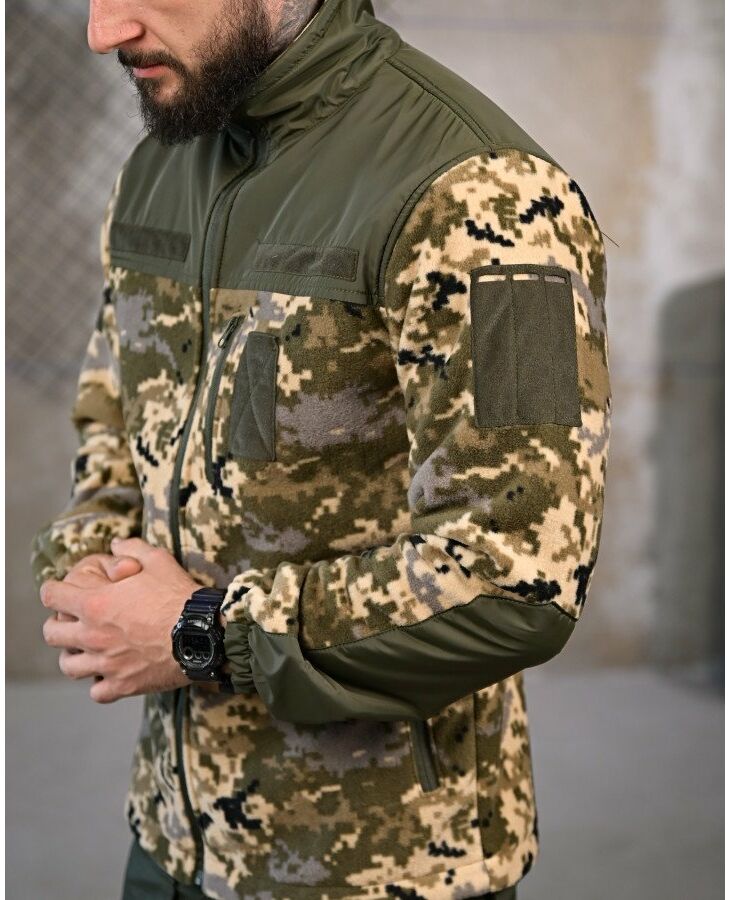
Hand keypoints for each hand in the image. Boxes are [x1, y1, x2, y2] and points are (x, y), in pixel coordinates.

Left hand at [40, 538, 199, 702]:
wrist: (203, 634)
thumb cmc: (179, 597)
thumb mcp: (158, 561)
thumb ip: (132, 548)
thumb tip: (116, 543)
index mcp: (96, 604)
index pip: (51, 596)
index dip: (54, 590)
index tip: (60, 591)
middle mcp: (93, 636)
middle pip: (51, 634)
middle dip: (58, 624)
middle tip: (71, 621)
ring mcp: (106, 664)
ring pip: (69, 666)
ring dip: (74, 656)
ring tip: (86, 651)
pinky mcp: (123, 685)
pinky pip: (97, 692)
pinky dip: (100, 684)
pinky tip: (111, 673)